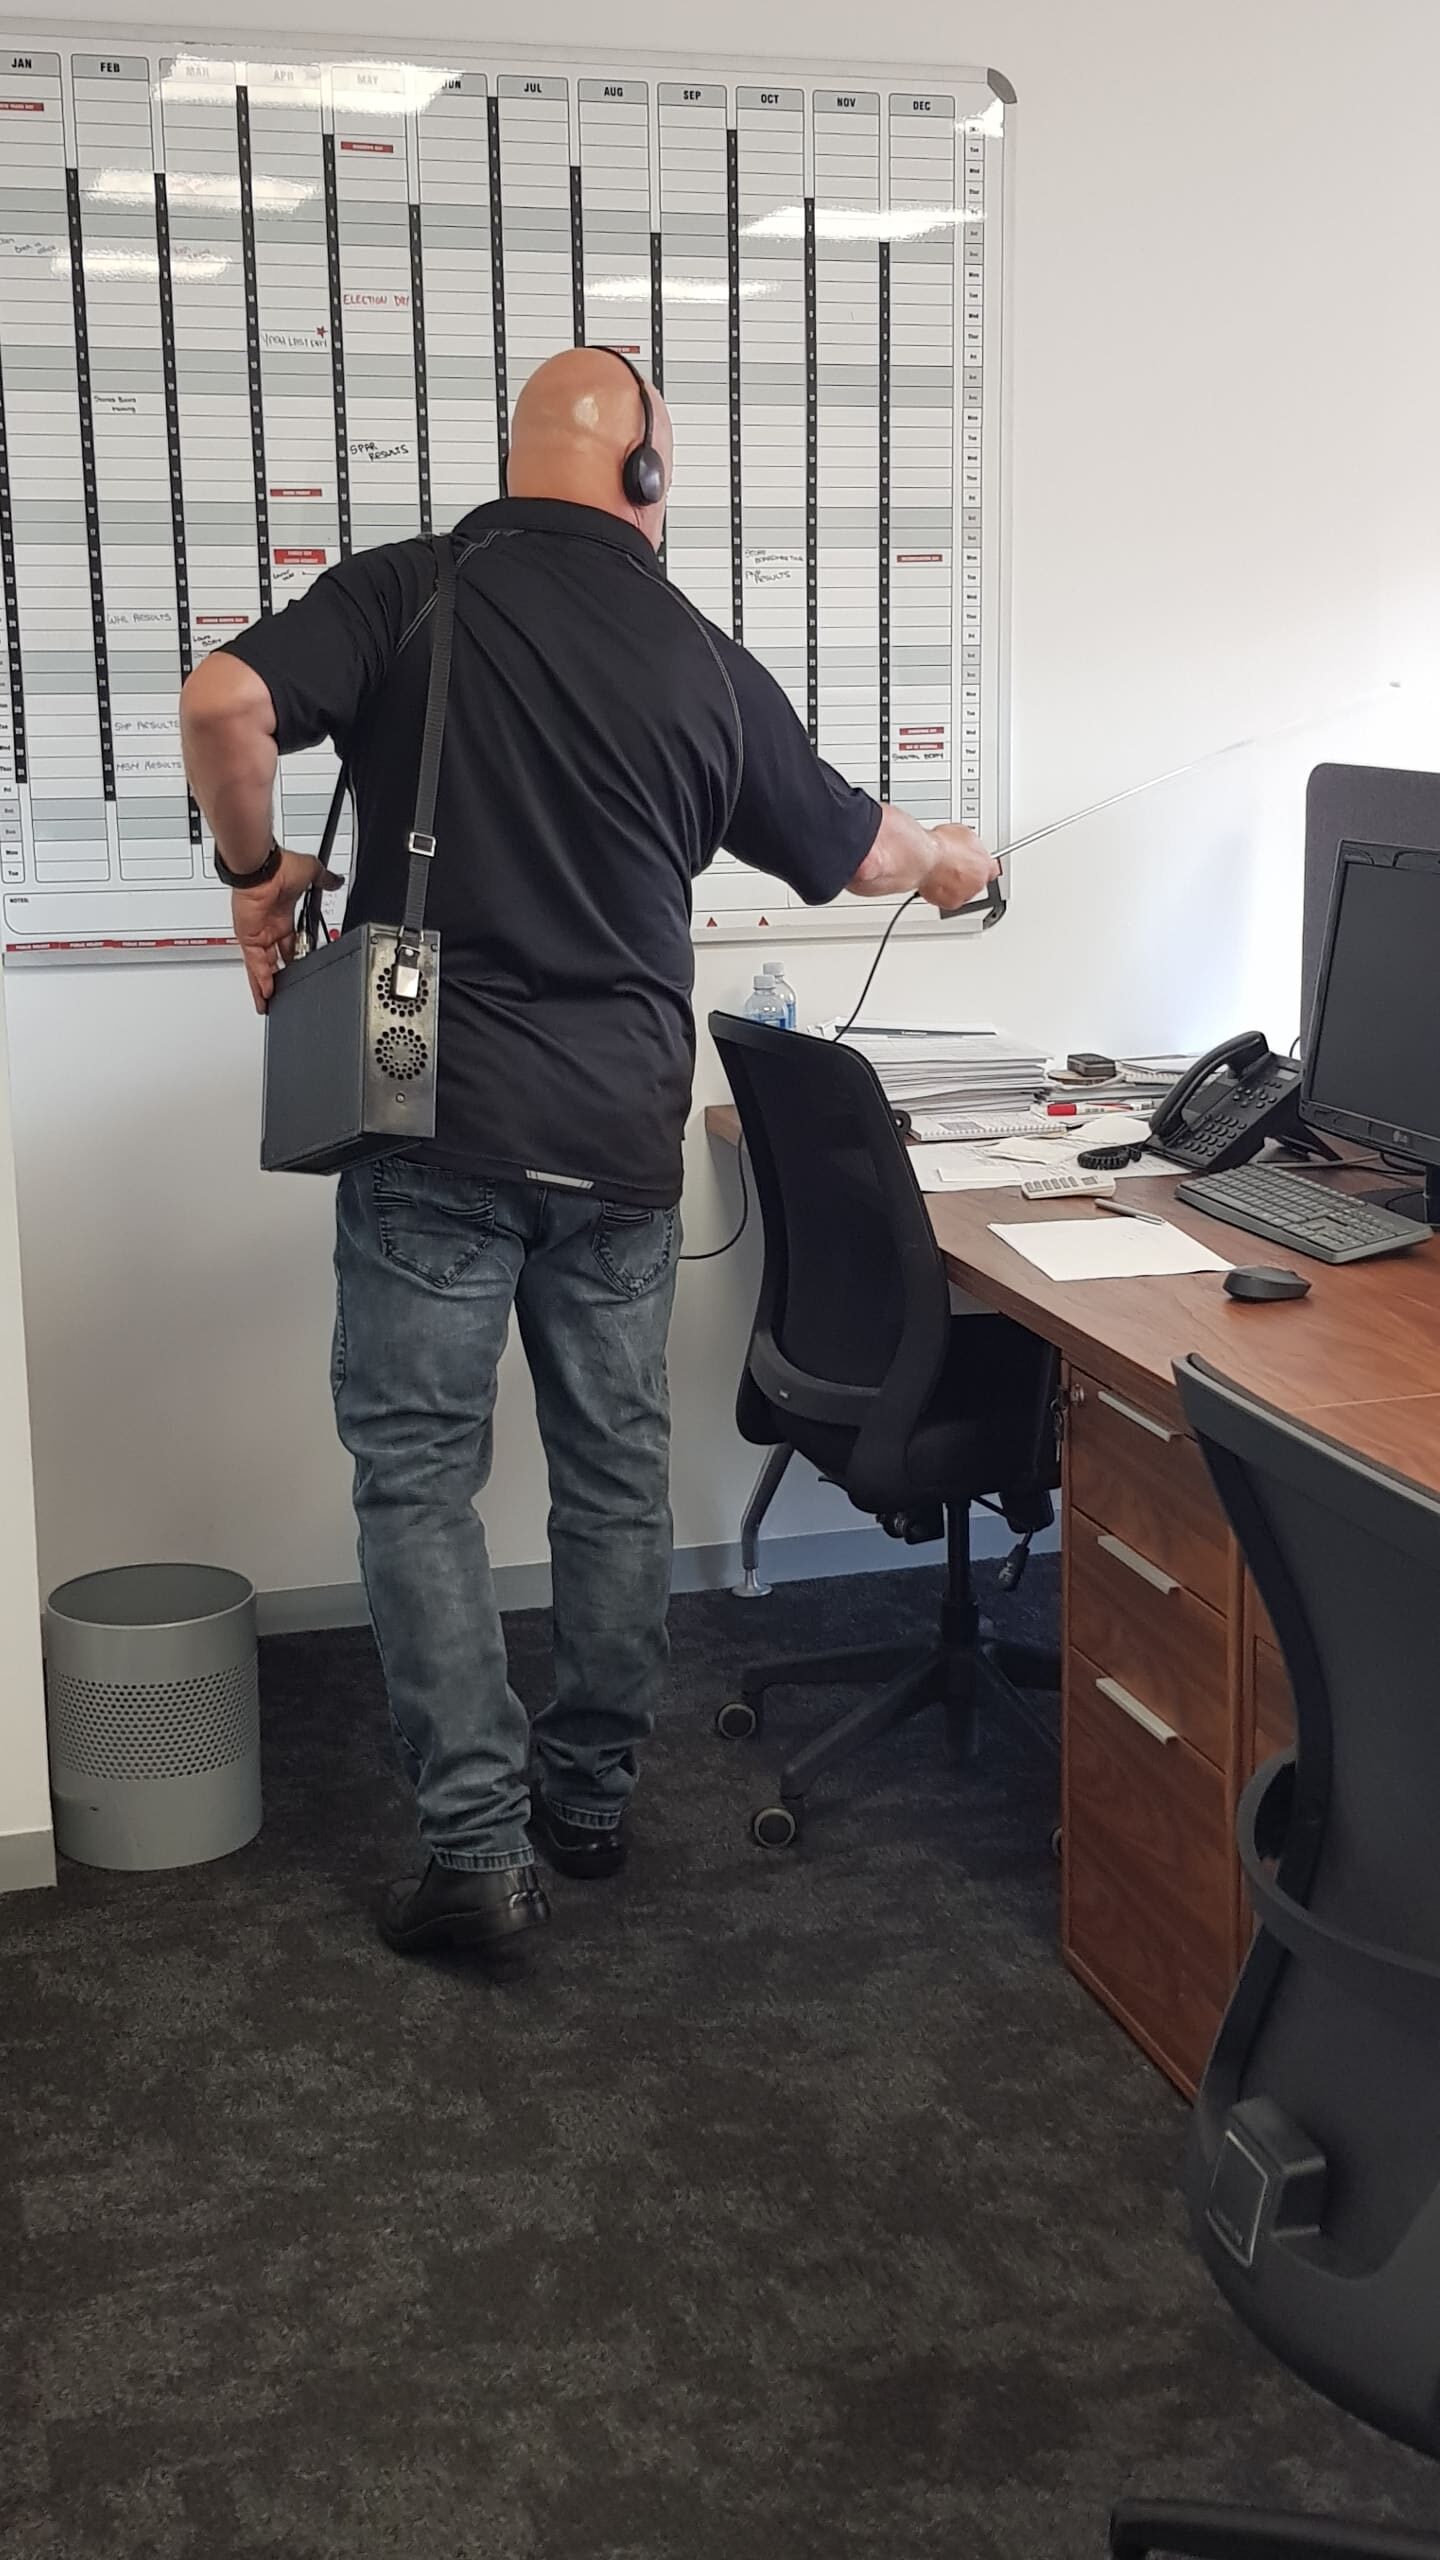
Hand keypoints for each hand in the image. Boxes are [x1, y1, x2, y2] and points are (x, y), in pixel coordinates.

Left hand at [230, 850, 340, 1012]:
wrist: (263, 868)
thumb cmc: (280, 867)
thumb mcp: (311, 873)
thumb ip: (325, 880)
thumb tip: (335, 880)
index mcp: (284, 915)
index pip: (292, 944)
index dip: (297, 958)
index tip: (302, 969)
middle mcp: (270, 926)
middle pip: (276, 959)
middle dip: (283, 976)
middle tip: (287, 992)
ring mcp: (258, 933)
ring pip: (263, 967)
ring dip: (268, 985)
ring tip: (272, 1004)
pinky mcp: (249, 938)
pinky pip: (255, 964)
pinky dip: (261, 979)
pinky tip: (267, 993)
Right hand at [918, 823, 1000, 915]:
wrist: (927, 858)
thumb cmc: (944, 846)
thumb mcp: (963, 834)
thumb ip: (970, 845)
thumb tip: (965, 845)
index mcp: (985, 865)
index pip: (992, 870)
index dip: (981, 866)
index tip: (976, 864)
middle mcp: (978, 882)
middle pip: (976, 882)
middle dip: (966, 876)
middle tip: (954, 866)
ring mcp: (965, 894)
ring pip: (962, 892)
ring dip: (954, 885)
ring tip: (942, 873)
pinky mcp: (950, 903)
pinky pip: (948, 899)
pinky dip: (941, 893)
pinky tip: (935, 881)